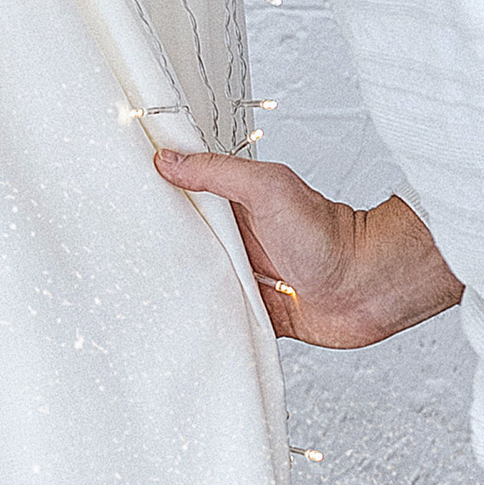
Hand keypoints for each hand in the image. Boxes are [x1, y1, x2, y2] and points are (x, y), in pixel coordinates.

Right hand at [151, 152, 461, 348]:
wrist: (371, 286)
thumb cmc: (330, 234)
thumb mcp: (267, 189)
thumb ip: (219, 174)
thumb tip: (169, 159)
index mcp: (238, 207)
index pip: (187, 197)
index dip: (158, 196)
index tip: (120, 195)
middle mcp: (240, 242)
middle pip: (188, 243)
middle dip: (158, 246)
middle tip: (112, 249)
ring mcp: (248, 278)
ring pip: (200, 282)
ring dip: (179, 286)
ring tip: (132, 291)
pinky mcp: (258, 313)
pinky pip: (222, 318)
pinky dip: (204, 321)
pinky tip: (176, 324)